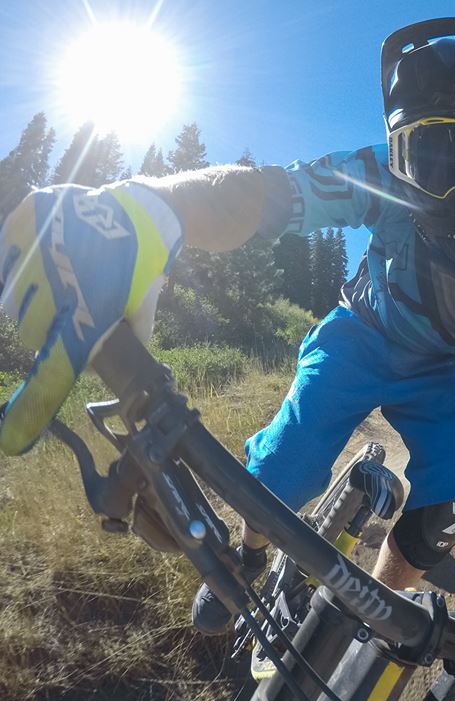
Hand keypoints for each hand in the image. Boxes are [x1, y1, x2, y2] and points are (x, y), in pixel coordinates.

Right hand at [0, 183, 180, 454]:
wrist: (147, 213)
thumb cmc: (144, 268)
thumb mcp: (143, 311)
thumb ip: (125, 341)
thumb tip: (97, 366)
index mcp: (92, 311)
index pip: (56, 366)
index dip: (32, 405)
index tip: (12, 439)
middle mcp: (61, 282)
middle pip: (26, 327)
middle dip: (43, 324)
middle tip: (65, 307)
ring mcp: (42, 246)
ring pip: (10, 294)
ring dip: (29, 295)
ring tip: (58, 279)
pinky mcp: (28, 218)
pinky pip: (4, 255)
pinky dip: (18, 261)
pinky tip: (44, 257)